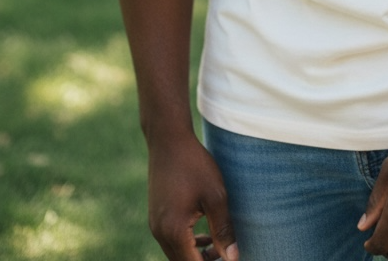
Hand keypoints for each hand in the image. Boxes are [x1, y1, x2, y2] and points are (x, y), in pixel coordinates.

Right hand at [147, 131, 238, 260]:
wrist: (168, 139)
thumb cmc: (194, 164)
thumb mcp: (215, 196)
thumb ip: (223, 229)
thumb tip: (233, 258)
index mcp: (175, 230)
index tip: (229, 259)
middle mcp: (160, 232)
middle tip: (226, 254)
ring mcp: (155, 225)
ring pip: (176, 254)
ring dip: (196, 256)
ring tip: (218, 248)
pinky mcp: (155, 216)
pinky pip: (171, 241)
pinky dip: (187, 244)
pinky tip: (203, 236)